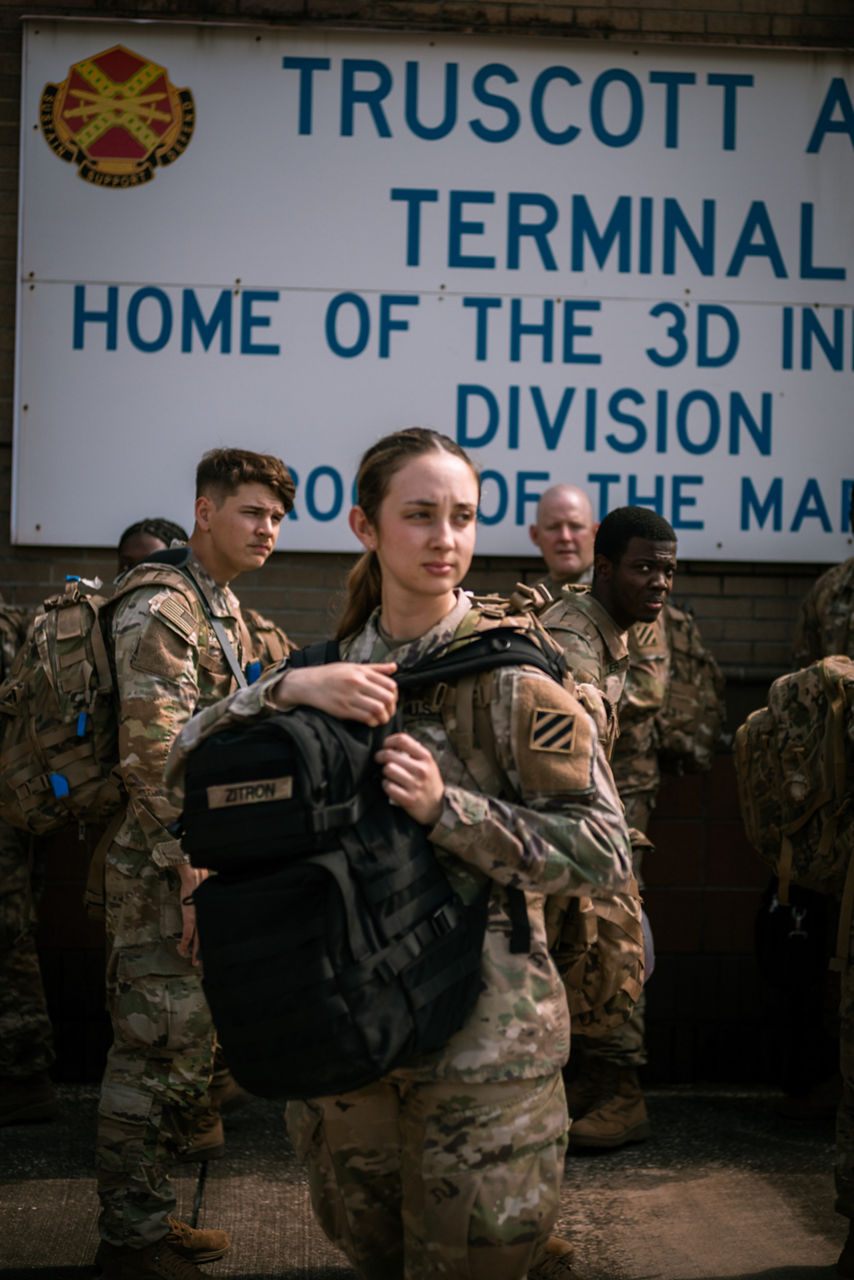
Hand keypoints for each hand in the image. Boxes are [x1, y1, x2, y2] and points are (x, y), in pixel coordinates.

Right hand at [176, 863, 207, 965]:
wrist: (195, 877)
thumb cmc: (200, 884)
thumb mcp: (206, 898)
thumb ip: (208, 906)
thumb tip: (209, 909)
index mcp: (210, 915)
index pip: (211, 932)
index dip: (212, 942)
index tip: (213, 951)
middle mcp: (206, 918)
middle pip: (206, 939)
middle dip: (204, 952)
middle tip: (204, 962)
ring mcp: (198, 919)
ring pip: (198, 940)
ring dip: (195, 952)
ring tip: (194, 962)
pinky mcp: (190, 918)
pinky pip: (187, 935)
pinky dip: (184, 944)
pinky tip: (182, 951)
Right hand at [272, 661, 397, 725]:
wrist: (307, 683)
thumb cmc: (331, 674)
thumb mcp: (353, 666)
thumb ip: (376, 668)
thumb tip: (395, 667)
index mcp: (361, 672)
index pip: (390, 684)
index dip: (395, 695)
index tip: (392, 700)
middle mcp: (357, 683)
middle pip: (387, 697)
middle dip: (392, 707)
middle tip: (389, 711)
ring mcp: (350, 696)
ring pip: (378, 709)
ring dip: (384, 717)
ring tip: (381, 718)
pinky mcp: (343, 709)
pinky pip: (365, 718)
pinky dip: (372, 722)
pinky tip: (370, 721)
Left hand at [375, 732, 443, 826]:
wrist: (437, 805)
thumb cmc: (428, 781)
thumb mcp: (427, 763)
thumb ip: (413, 752)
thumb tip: (392, 744)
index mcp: (426, 757)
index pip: (402, 740)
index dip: (389, 741)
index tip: (385, 745)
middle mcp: (421, 770)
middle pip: (390, 755)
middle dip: (380, 756)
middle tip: (379, 758)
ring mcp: (415, 785)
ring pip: (388, 770)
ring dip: (384, 772)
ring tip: (389, 774)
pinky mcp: (408, 799)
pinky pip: (388, 786)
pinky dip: (386, 785)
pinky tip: (391, 785)